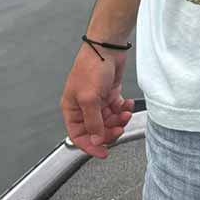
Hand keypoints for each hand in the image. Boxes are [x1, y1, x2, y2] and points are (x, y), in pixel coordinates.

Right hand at [60, 44, 136, 158]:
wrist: (107, 46)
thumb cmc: (92, 66)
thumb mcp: (90, 98)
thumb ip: (93, 122)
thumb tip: (95, 139)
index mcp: (72, 108)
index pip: (78, 135)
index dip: (90, 145)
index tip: (103, 152)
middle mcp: (84, 106)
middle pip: (96, 129)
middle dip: (109, 131)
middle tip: (119, 128)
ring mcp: (98, 100)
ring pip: (109, 120)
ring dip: (119, 119)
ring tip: (125, 112)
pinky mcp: (109, 93)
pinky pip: (117, 108)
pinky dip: (123, 108)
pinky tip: (127, 103)